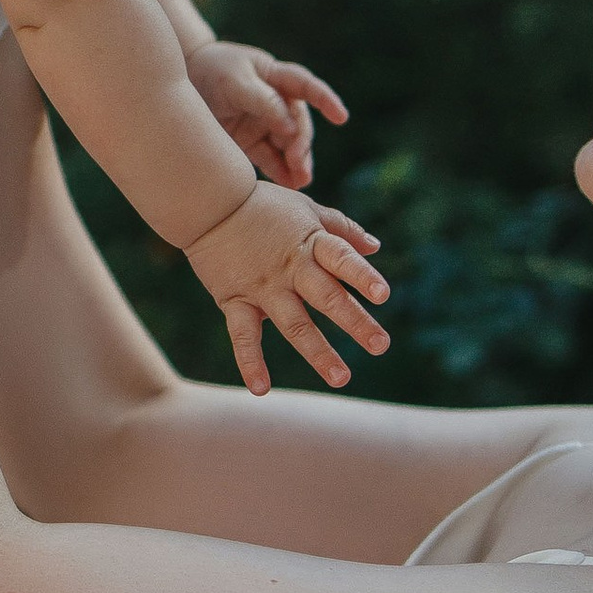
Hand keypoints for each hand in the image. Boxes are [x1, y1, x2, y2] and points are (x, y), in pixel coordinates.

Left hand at [183, 37, 348, 190]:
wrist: (181, 83)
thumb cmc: (211, 71)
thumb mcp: (234, 81)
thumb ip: (264, 101)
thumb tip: (291, 128)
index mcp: (275, 76)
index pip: (305, 86)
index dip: (325, 100)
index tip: (341, 118)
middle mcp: (276, 102)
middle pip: (298, 124)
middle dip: (302, 144)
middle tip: (300, 165)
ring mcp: (265, 124)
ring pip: (288, 146)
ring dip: (297, 163)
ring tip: (300, 181)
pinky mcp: (252, 144)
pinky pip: (271, 160)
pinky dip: (281, 173)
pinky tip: (289, 186)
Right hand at [185, 181, 390, 395]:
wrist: (209, 204)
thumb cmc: (263, 205)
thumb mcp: (307, 209)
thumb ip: (342, 228)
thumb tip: (375, 247)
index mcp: (311, 243)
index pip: (342, 259)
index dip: (362, 276)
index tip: (382, 295)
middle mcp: (290, 267)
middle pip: (327, 297)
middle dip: (354, 322)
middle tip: (380, 346)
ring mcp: (263, 287)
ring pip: (294, 323)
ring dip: (318, 352)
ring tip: (341, 378)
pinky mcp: (234, 300)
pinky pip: (243, 335)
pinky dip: (250, 362)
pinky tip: (261, 389)